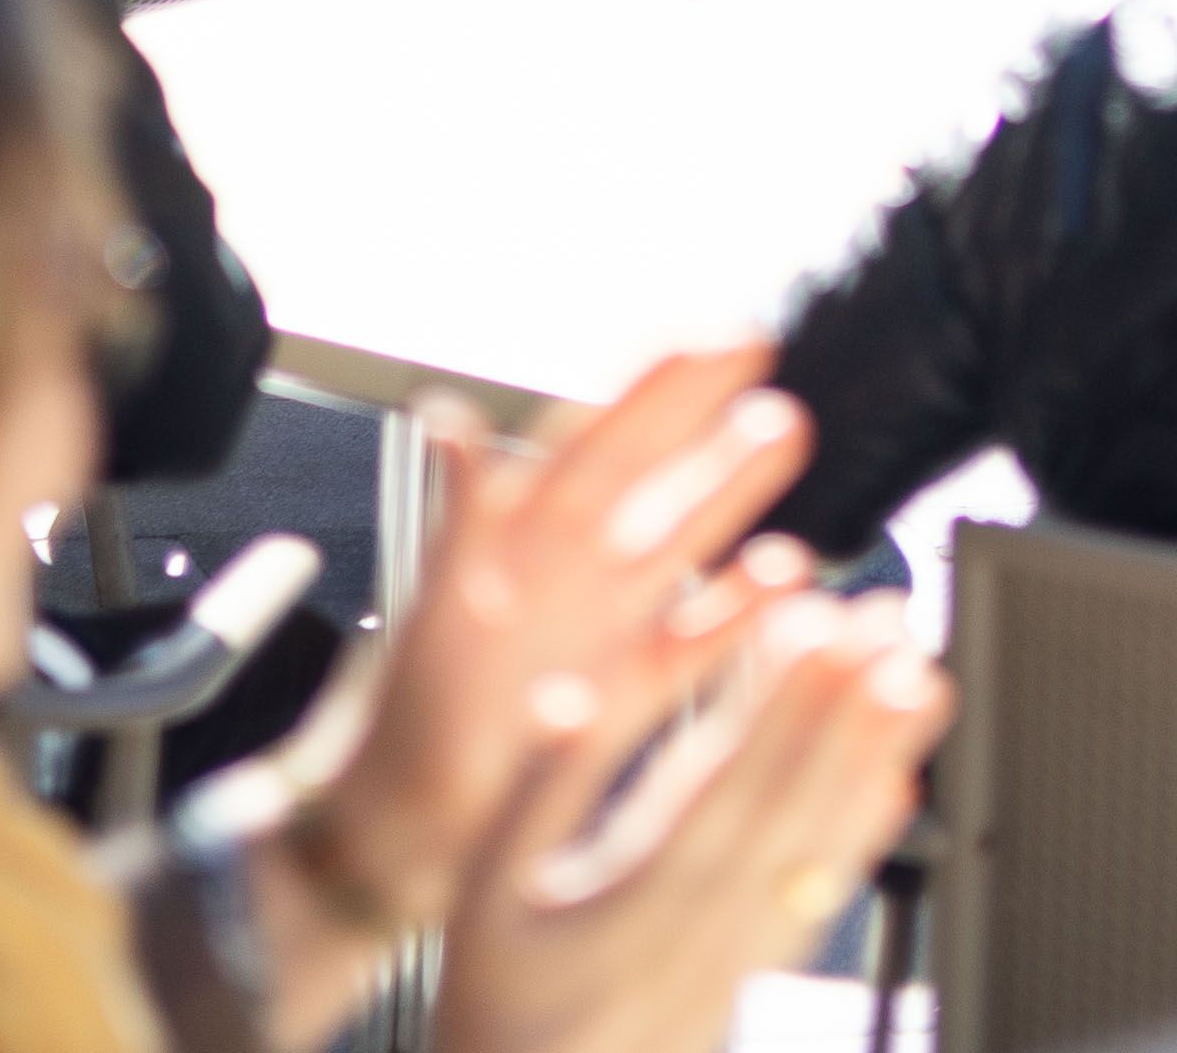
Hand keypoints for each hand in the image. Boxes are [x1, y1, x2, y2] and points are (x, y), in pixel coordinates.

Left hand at [302, 345, 819, 939]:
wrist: (393, 839)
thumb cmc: (398, 729)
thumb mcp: (435, 612)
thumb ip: (459, 517)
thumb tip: (448, 416)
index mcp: (515, 542)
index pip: (594, 440)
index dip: (652, 387)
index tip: (713, 338)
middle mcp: (558, 575)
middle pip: (642, 476)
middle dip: (702, 418)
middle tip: (765, 362)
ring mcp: (590, 631)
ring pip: (671, 543)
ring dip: (725, 492)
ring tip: (783, 435)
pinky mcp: (614, 695)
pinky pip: (685, 640)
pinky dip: (731, 613)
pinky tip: (779, 585)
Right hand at [431, 596, 952, 1052]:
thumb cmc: (498, 1000)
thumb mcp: (483, 891)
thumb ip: (533, 792)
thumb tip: (564, 700)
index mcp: (629, 900)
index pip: (719, 787)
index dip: (775, 707)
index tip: (817, 627)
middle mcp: (700, 932)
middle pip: (787, 807)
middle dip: (844, 709)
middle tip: (891, 625)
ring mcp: (737, 959)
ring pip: (818, 849)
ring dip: (873, 761)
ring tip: (919, 680)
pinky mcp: (752, 977)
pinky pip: (817, 902)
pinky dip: (859, 842)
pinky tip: (894, 787)